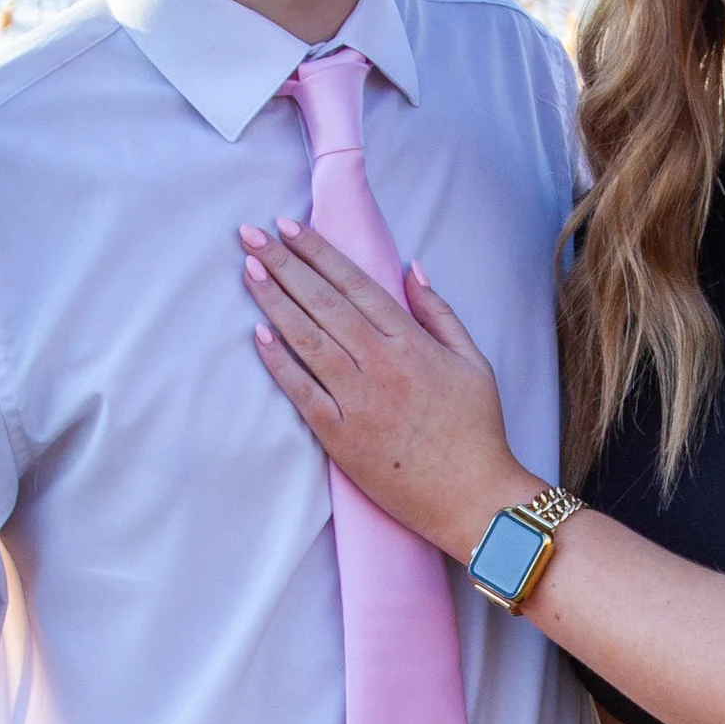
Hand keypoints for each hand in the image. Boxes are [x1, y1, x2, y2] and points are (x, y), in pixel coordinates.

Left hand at [239, 217, 530, 554]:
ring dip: (274, 302)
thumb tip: (411, 269)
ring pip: (306, 340)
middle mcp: (381, 365)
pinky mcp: (340, 438)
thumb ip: (439, 312)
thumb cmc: (477, 431)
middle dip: (283, 264)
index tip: (289, 226)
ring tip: (247, 270)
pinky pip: (301, 392)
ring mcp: (358, 401)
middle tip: (250, 235)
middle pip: (322, 302)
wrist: (473, 498)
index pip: (355, 284)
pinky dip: (279, 363)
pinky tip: (258, 335)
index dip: (318, 252)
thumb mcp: (472, 361)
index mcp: (411, 343)